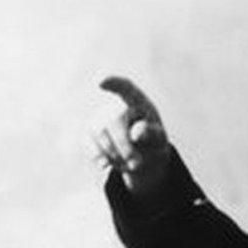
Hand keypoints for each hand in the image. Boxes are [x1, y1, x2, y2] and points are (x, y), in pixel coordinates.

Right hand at [93, 76, 170, 195]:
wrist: (142, 156)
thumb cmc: (153, 141)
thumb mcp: (159, 138)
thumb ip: (152, 134)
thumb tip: (136, 133)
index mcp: (136, 101)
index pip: (125, 88)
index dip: (114, 84)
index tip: (101, 82)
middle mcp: (115, 105)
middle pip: (114, 119)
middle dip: (124, 144)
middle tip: (137, 163)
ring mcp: (99, 117)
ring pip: (99, 132)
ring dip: (114, 153)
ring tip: (130, 165)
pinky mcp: (89, 133)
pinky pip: (88, 142)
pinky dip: (98, 156)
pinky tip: (105, 165)